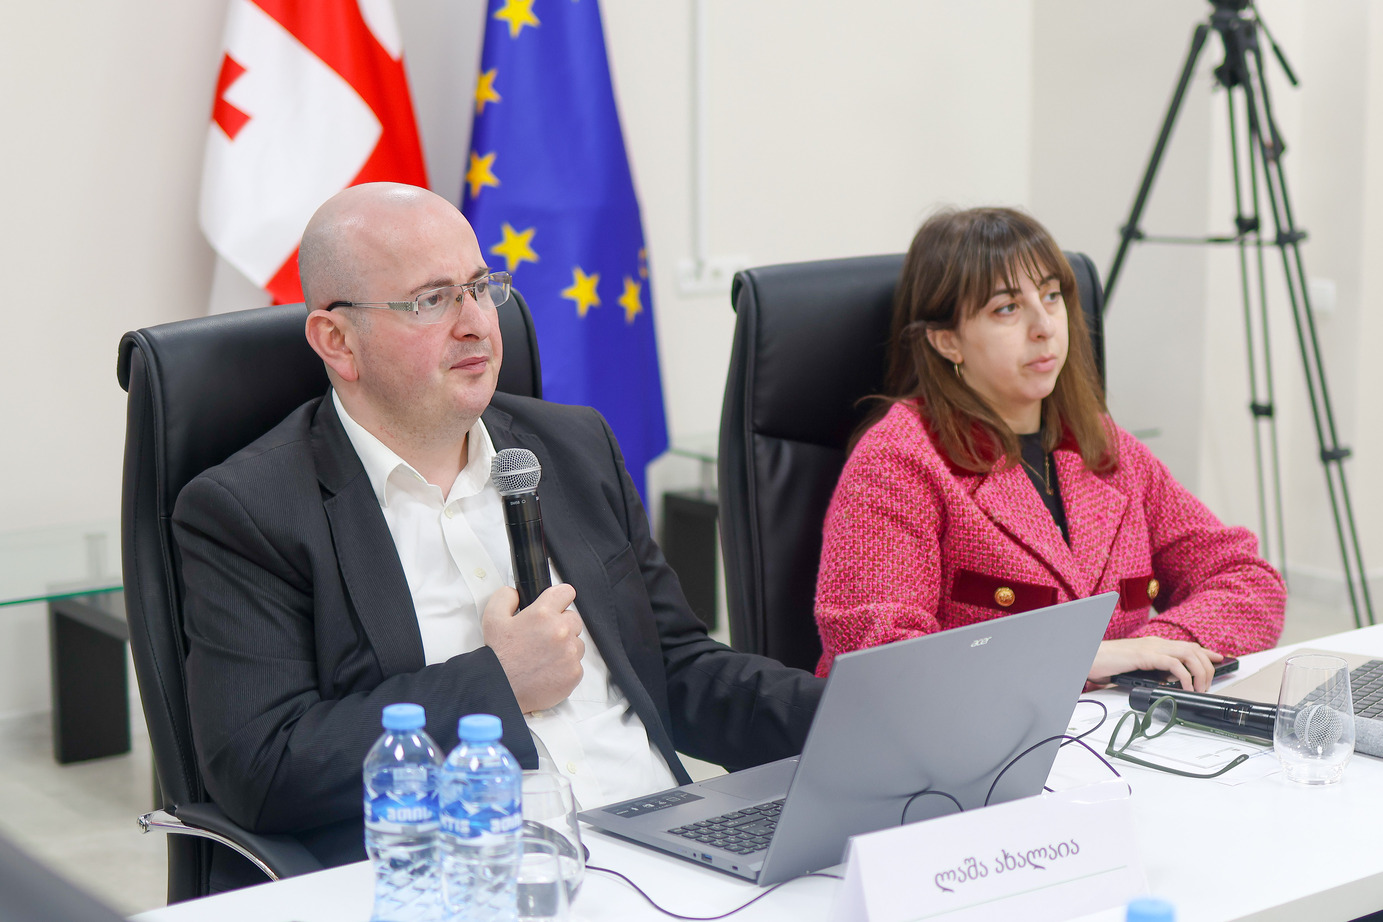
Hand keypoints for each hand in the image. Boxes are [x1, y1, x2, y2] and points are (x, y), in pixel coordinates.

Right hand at [482, 583, 582, 712]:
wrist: (499, 690)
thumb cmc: (497, 657)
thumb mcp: (492, 618)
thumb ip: (506, 597)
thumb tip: (517, 593)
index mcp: (543, 614)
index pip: (566, 592)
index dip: (559, 599)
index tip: (557, 605)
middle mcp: (560, 631)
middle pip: (574, 619)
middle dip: (561, 625)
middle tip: (543, 638)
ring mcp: (570, 653)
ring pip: (577, 642)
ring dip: (565, 647)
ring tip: (544, 656)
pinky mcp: (574, 673)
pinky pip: (577, 664)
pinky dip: (565, 667)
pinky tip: (548, 670)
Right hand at [1090, 637, 1223, 692]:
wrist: (1087, 657)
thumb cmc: (1105, 663)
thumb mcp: (1134, 668)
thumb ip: (1151, 672)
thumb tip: (1165, 682)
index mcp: (1153, 645)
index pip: (1187, 645)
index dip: (1206, 652)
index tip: (1220, 659)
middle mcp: (1156, 643)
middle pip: (1193, 649)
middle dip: (1207, 667)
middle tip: (1207, 685)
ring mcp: (1151, 647)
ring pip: (1189, 654)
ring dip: (1200, 672)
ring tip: (1199, 688)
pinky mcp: (1145, 655)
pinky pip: (1174, 664)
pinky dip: (1185, 676)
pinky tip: (1185, 687)